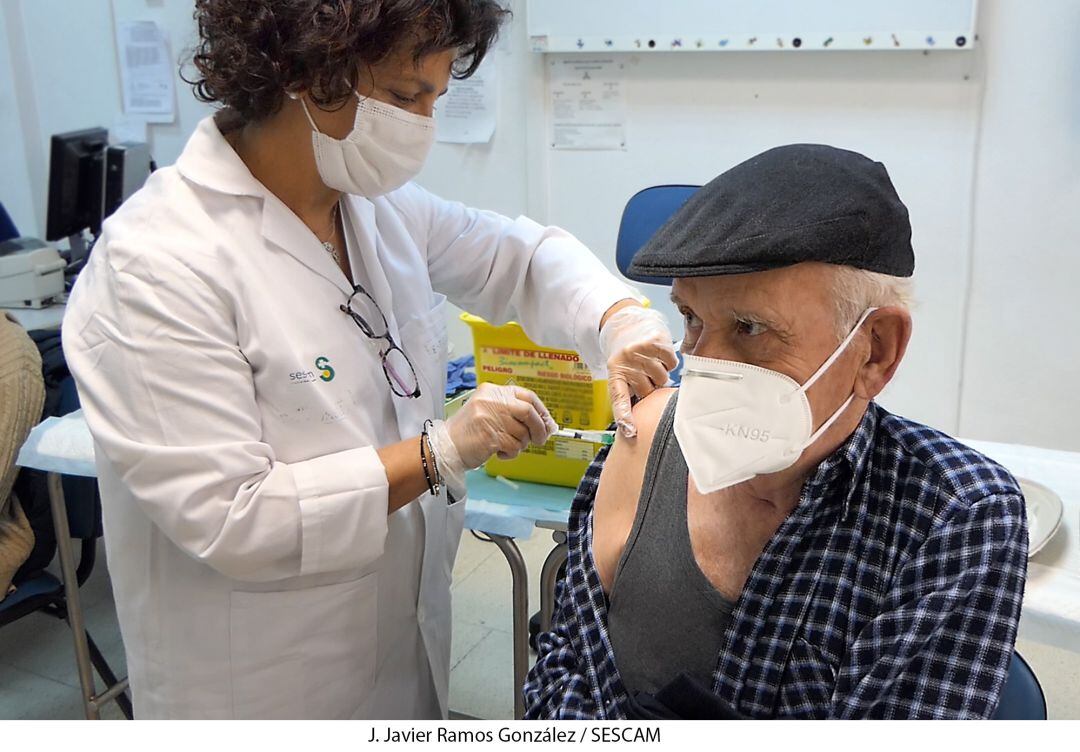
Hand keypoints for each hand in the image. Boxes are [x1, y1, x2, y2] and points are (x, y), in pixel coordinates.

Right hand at [427, 383, 557, 494]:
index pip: (526, 395)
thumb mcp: (487, 411)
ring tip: (505, 446)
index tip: (547, 422)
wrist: (445, 447)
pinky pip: (514, 447)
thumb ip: (512, 412)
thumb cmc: (468, 432)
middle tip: (540, 440)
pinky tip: (499, 453)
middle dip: (539, 428)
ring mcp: (490, 417)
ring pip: (522, 432)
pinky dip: (511, 453)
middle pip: (528, 411)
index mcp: (492, 391)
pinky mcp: (490, 436)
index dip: (541, 410)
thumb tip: (543, 422)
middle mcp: (491, 401)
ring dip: (520, 444)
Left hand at [599, 305, 676, 437]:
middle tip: (644, 376)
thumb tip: (635, 423)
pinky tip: (659, 357)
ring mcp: (641, 351)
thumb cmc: (627, 356)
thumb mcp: (620, 374)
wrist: (628, 325)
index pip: (619, 399)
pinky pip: (672, 363)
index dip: (625, 416)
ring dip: (660, 375)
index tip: (630, 431)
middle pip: (648, 391)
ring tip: (651, 365)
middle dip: (649, 387)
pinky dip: (669, 363)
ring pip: (662, 378)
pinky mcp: (656, 341)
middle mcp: (626, 360)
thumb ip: (628, 394)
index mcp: (615, 372)